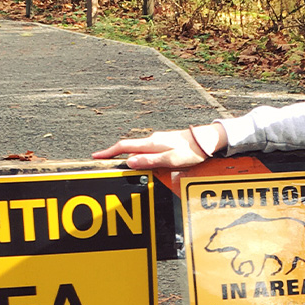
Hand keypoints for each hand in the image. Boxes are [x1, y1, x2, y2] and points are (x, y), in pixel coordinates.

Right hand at [93, 124, 225, 192]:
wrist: (207, 141)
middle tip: (102, 160)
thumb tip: (130, 162)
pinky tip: (139, 161)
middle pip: (128, 147)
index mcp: (151, 143)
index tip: (96, 156)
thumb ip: (149, 161)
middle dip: (113, 154)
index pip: (124, 147)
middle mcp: (152, 140)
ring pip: (137, 149)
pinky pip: (146, 150)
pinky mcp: (164, 143)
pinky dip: (138, 155)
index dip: (109, 152)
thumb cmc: (191, 152)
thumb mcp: (170, 159)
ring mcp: (158, 141)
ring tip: (118, 164)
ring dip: (126, 155)